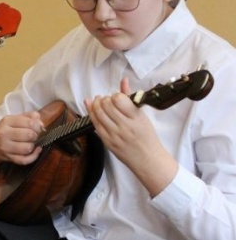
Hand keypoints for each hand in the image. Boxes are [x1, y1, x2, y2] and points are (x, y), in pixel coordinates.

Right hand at [0, 112, 44, 168]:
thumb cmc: (6, 130)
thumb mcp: (14, 119)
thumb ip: (29, 117)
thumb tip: (41, 124)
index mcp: (7, 121)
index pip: (29, 122)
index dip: (37, 126)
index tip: (37, 128)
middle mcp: (4, 133)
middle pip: (29, 135)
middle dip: (35, 135)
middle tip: (33, 136)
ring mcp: (5, 147)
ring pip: (28, 148)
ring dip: (33, 146)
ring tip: (30, 143)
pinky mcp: (8, 158)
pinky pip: (25, 160)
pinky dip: (34, 156)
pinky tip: (36, 150)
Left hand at [85, 78, 177, 195]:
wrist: (147, 159)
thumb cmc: (146, 136)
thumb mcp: (142, 116)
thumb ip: (130, 98)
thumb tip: (123, 80)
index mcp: (136, 118)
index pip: (119, 100)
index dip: (115, 95)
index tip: (116, 97)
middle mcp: (124, 126)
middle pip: (106, 105)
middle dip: (104, 99)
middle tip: (106, 99)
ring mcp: (114, 135)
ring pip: (98, 113)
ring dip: (96, 104)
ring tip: (99, 102)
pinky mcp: (106, 141)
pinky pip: (95, 124)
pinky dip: (91, 113)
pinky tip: (92, 107)